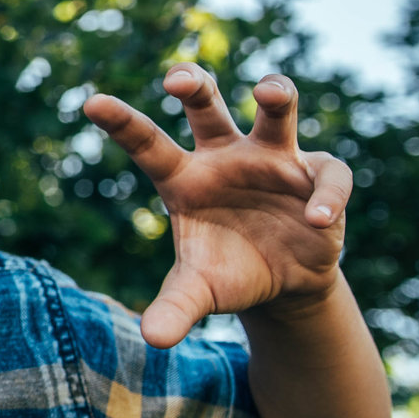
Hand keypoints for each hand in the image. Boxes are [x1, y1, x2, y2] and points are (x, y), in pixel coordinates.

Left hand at [83, 65, 353, 347]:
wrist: (285, 281)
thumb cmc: (230, 273)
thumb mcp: (201, 292)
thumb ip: (177, 308)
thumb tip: (153, 339)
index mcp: (185, 179)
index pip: (148, 145)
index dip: (122, 123)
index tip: (91, 101)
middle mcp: (226, 157)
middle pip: (206, 108)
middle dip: (194, 86)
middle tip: (176, 78)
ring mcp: (274, 160)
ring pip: (275, 114)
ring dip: (275, 94)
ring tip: (268, 91)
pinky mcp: (318, 175)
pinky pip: (327, 175)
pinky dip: (325, 195)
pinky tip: (318, 219)